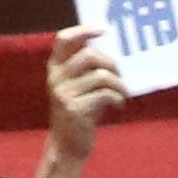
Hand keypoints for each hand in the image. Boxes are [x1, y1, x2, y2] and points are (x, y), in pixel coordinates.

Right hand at [39, 25, 125, 176]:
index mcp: (55, 69)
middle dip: (112, 64)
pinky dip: (118, 98)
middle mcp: (55, 79)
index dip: (83, 31)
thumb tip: (110, 51)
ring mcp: (63, 94)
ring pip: (101, 76)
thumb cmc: (79, 114)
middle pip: (90, 56)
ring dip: (119, 84)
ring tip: (123, 94)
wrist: (68, 147)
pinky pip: (105, 94)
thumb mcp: (79, 87)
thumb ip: (87, 69)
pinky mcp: (74, 109)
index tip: (104, 29)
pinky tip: (118, 105)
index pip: (64, 40)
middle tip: (121, 77)